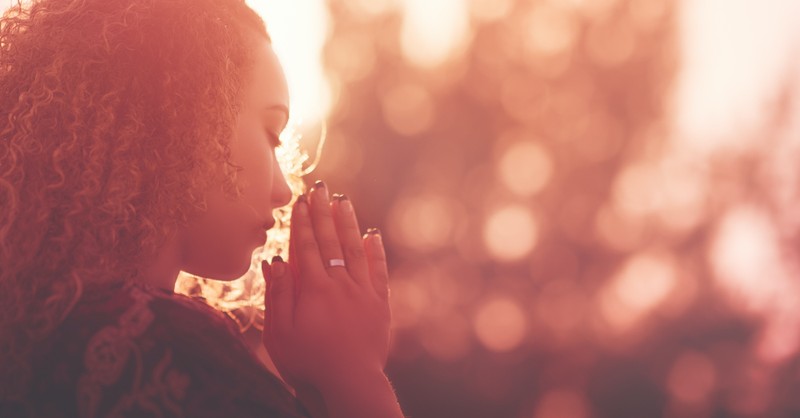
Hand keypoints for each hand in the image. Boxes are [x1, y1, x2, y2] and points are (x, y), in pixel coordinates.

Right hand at [261, 182, 391, 390]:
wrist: (350, 384)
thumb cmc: (308, 363)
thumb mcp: (280, 333)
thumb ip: (278, 295)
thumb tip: (274, 260)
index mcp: (313, 289)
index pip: (306, 246)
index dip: (302, 222)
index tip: (300, 201)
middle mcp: (340, 284)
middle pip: (330, 240)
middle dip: (323, 212)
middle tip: (320, 188)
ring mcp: (362, 292)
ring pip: (354, 249)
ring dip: (348, 223)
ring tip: (344, 200)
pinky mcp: (380, 304)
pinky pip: (378, 270)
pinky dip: (376, 250)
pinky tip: (372, 234)